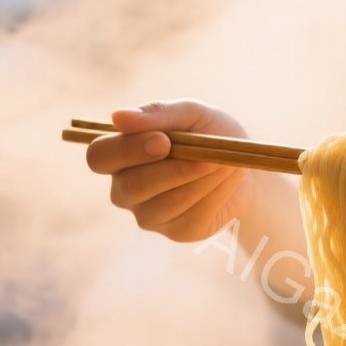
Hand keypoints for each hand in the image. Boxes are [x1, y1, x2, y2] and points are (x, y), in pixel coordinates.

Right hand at [85, 100, 255, 241]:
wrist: (246, 164)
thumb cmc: (209, 133)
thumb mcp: (191, 113)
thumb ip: (157, 113)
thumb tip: (117, 117)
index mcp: (119, 154)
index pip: (98, 157)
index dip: (127, 150)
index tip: (163, 141)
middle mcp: (126, 189)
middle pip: (131, 187)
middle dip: (172, 170)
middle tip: (206, 157)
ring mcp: (149, 215)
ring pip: (166, 204)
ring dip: (201, 180)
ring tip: (225, 162)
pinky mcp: (178, 232)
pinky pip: (192, 216)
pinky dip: (216, 193)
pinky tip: (227, 178)